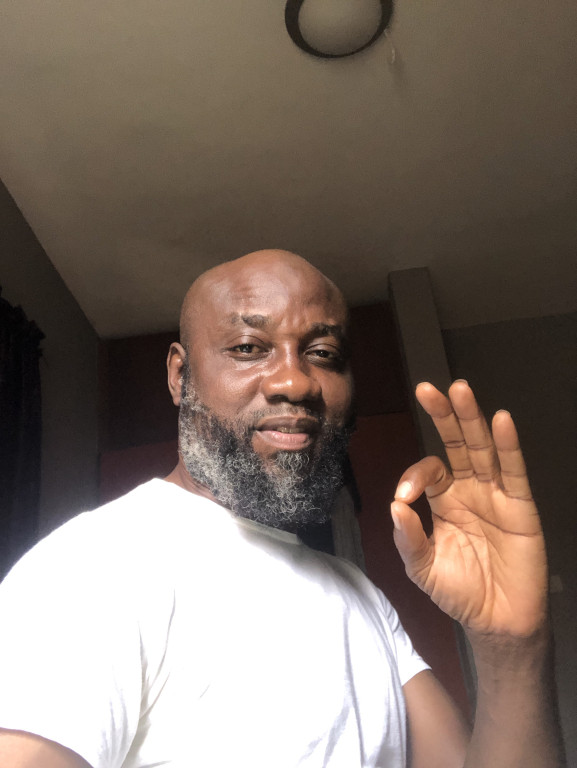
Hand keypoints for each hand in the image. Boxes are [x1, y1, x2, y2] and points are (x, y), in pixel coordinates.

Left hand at [391, 380, 547, 638]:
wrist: (496, 621)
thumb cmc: (460, 591)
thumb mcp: (422, 568)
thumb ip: (408, 538)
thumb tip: (395, 505)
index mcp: (445, 500)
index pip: (430, 470)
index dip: (416, 475)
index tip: (406, 496)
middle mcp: (469, 490)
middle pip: (456, 445)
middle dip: (443, 416)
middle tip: (428, 389)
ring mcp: (495, 495)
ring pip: (483, 449)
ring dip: (471, 420)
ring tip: (460, 390)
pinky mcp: (520, 507)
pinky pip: (513, 472)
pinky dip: (508, 446)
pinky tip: (501, 421)